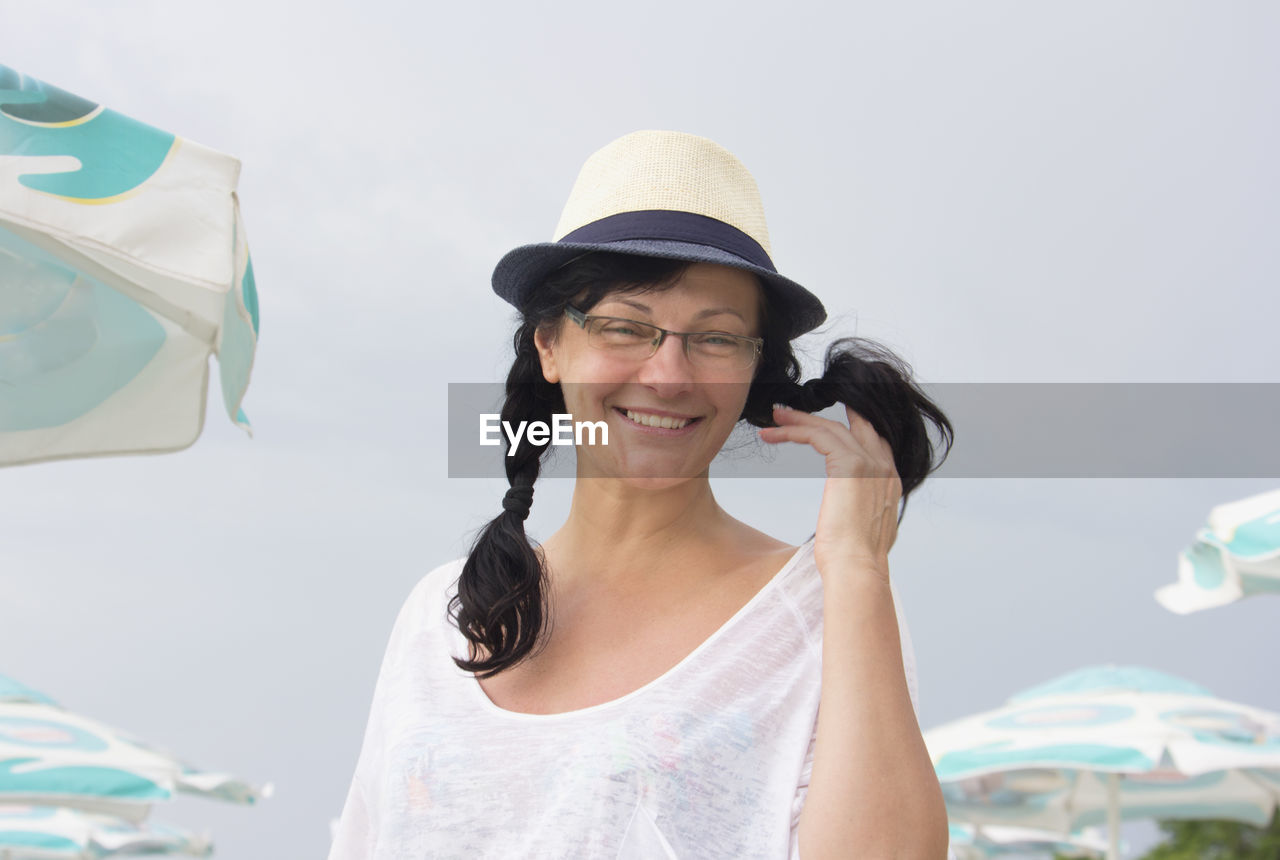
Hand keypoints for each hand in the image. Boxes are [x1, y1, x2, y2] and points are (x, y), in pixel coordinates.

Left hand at [757, 404, 901, 583]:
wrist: (856, 569)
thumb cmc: (853, 560)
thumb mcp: (865, 530)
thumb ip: (864, 513)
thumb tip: (853, 516)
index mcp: (889, 482)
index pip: (873, 439)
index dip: (850, 425)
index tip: (825, 422)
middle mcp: (884, 468)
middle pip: (856, 424)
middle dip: (825, 414)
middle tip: (795, 410)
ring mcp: (870, 464)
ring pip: (832, 427)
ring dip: (800, 420)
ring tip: (776, 417)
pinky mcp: (850, 465)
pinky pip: (818, 435)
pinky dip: (794, 430)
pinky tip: (773, 434)